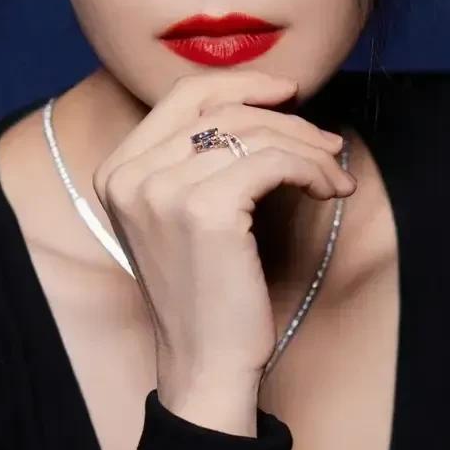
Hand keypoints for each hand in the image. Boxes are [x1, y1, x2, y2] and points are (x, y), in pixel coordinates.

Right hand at [92, 67, 355, 395]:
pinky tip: (329, 191)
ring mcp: (161, 190)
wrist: (205, 363)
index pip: (183, 96)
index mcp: (115, 171)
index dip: (242, 85)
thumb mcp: (184, 217)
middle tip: (327, 143)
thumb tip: (266, 106)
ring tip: (333, 175)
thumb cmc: (206, 294)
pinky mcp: (205, 210)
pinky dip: (311, 170)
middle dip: (286, 119)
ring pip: (255, 134)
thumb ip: (197, 160)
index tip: (289, 96)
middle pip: (222, 109)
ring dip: (308, 150)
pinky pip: (273, 162)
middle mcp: (128, 174)